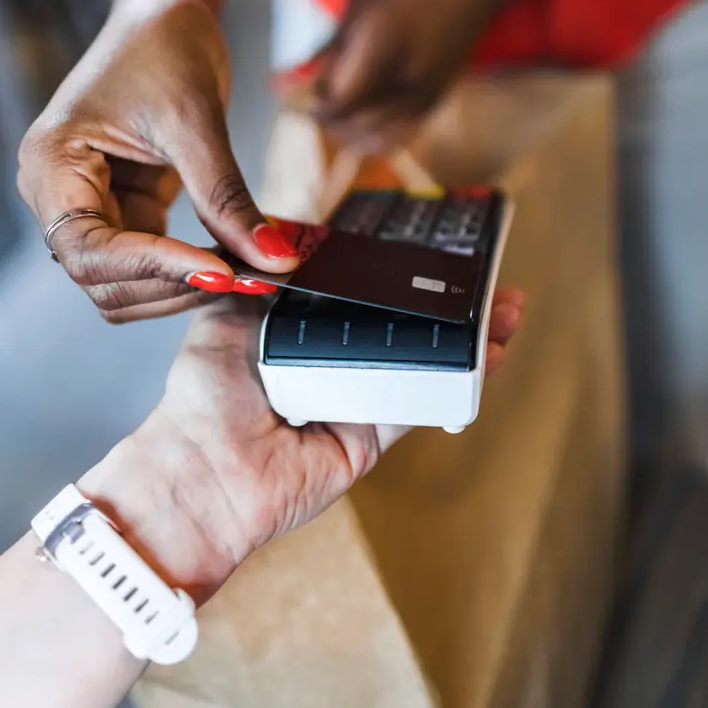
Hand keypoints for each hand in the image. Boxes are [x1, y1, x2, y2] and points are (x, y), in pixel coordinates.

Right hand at [18, 0, 297, 323]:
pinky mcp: (127, 213)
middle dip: (172, 286)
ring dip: (182, 289)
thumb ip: (226, 198)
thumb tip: (271, 261)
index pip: (87, 250)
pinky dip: (192, 272)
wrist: (165, 13)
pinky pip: (153, 265)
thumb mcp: (196, 121)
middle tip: (246, 277)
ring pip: (126, 285)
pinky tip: (237, 261)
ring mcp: (92, 208)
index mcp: (51, 165)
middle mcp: (59, 195)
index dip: (151, 268)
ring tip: (248, 272)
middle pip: (102, 280)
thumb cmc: (163, 45)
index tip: (219, 270)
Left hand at [82, 288, 524, 601]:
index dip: (400, 274)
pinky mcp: (372, 438)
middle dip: (449, 303)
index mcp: (299, 333)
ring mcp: (358, 401)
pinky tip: (487, 354)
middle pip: (404, 327)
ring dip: (468, 338)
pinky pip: (420, 402)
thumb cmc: (203, 398)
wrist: (201, 472)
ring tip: (505, 309)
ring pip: (424, 362)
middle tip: (489, 277)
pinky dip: (457, 378)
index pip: (361, 295)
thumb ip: (256, 276)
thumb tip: (283, 235)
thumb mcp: (223, 316)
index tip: (436, 247)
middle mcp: (334, 365)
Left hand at [312, 0, 558, 152]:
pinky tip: (366, 122)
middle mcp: (408, 73)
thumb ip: (338, 38)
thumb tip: (309, 72)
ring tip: (339, 116)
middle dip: (331, 121)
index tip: (305, 96)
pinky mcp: (441, 94)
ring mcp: (428, 88)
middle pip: (357, 124)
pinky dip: (380, 136)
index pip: (341, 100)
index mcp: (383, 42)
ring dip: (353, 133)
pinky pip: (405, 132)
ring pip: (382, 137)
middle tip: (317, 105)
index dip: (317, 106)